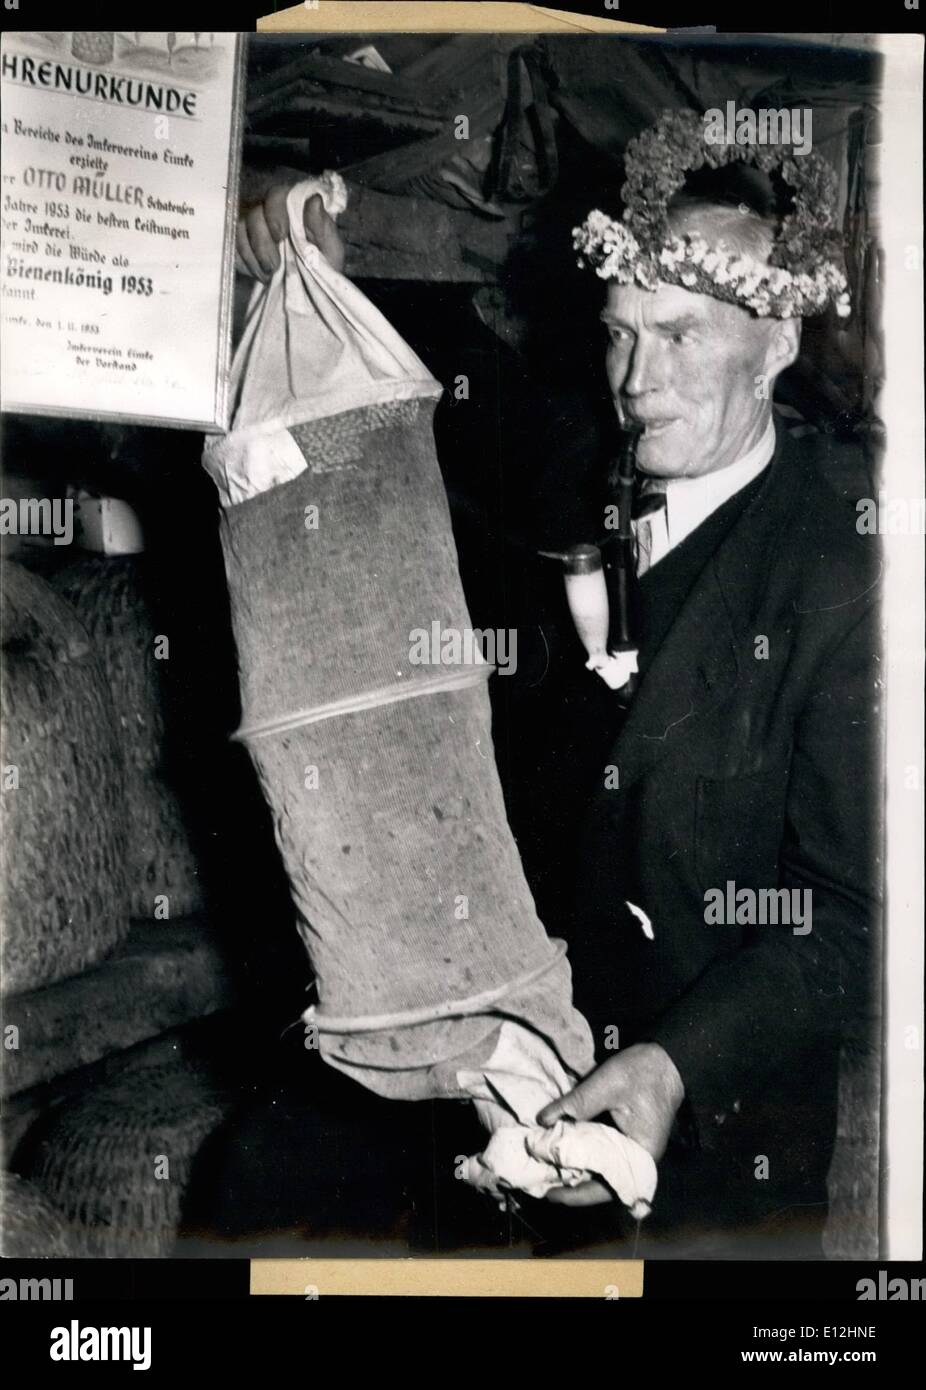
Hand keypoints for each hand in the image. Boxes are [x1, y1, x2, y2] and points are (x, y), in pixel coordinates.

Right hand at [235, 185, 345, 279]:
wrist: (313, 287)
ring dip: (253, 256)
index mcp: (293, 206)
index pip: (276, 196)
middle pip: (254, 215)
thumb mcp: (330, 248)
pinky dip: (245, 263)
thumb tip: (314, 200)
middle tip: (274, 266)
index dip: (274, 213)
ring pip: (240, 231)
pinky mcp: (242, 244)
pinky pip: (233, 247)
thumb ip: (322, 225)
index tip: (280, 236)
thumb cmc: (324, 263)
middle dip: (262, 243)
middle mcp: (270, 211)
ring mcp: (253, 227)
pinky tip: (259, 274)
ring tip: (269, 274)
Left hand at [536, 1042, 684, 1206]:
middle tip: (540, 1182)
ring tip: (546, 1168)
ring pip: (600, 1169)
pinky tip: (561, 1148)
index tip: (549, 1194)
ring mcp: (632, 1148)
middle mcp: (637, 1159)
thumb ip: (576, 1103)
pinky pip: (602, 1153)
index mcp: (639, 1155)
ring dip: (575, 1169)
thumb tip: (542, 1120)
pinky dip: (582, 1153)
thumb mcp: (607, 1084)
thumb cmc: (642, 1072)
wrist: (665, 1058)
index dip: (575, 1195)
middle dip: (570, 1184)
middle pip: (601, 1182)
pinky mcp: (626, 1137)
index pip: (606, 1188)